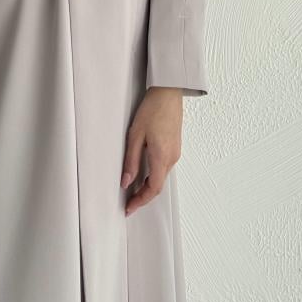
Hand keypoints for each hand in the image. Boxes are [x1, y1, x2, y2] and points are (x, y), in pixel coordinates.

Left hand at [121, 87, 183, 215]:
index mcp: (162, 156)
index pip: (152, 188)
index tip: (129, 208)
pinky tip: (143, 174)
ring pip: (161, 177)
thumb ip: (131, 160)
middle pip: (157, 185)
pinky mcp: (175, 147)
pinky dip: (153, 176)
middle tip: (128, 203)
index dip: (140, 201)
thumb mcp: (135, 135)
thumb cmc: (152, 109)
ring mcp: (175, 153)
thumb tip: (126, 181)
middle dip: (143, 197)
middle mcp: (172, 158)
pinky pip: (164, 168)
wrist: (169, 92)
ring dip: (148, 186)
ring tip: (133, 190)